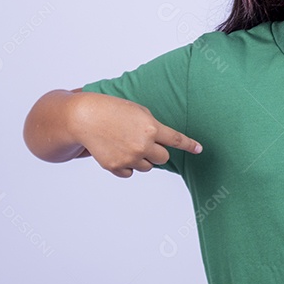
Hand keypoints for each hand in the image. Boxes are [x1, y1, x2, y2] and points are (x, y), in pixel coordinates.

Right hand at [70, 92, 201, 177]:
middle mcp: (143, 144)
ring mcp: (130, 157)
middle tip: (144, 143)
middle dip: (157, 152)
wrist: (84, 117)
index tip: (199, 149)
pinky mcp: (116, 166)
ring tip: (125, 144)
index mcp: (151, 127)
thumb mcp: (137, 111)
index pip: (176, 139)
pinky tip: (116, 151)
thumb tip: (162, 143)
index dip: (189, 145)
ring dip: (142, 159)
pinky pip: (130, 173)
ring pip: (147, 167)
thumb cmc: (111, 110)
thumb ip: (152, 126)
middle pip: (163, 158)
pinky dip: (126, 166)